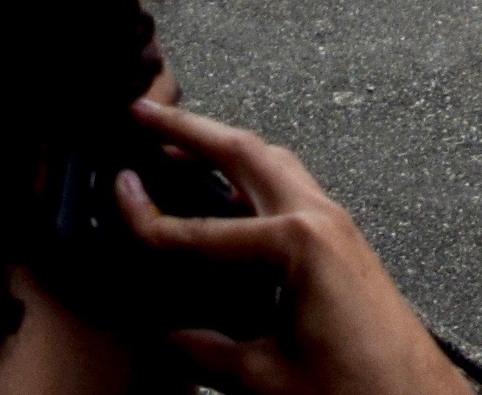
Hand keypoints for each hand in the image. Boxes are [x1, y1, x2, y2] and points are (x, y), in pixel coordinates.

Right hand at [126, 97, 469, 394]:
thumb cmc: (363, 389)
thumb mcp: (267, 379)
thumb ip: (208, 354)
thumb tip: (171, 339)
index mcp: (300, 244)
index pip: (203, 230)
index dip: (151, 219)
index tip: (118, 198)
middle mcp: (322, 219)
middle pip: (245, 153)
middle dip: (190, 130)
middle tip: (144, 114)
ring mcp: (338, 227)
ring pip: (273, 163)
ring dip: (224, 146)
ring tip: (179, 143)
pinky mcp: (345, 245)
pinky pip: (292, 191)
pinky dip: (252, 178)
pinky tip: (229, 195)